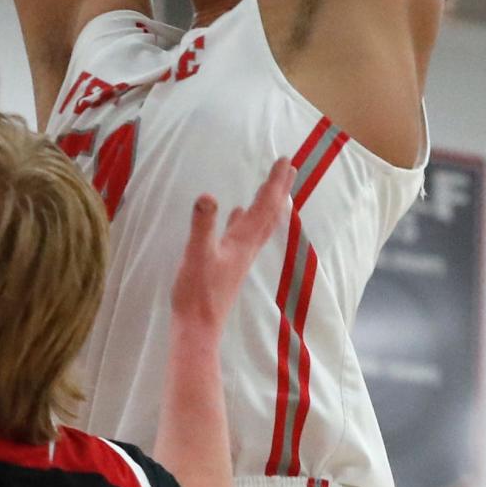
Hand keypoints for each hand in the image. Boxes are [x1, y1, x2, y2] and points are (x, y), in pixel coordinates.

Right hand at [171, 157, 293, 332]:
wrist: (199, 326)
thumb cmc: (197, 292)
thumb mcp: (196, 254)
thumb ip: (202, 225)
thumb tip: (208, 196)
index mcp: (243, 241)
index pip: (265, 205)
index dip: (275, 182)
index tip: (286, 160)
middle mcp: (248, 246)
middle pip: (271, 212)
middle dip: (280, 189)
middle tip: (290, 167)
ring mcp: (240, 256)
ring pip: (261, 223)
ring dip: (269, 202)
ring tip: (273, 187)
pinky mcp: (230, 263)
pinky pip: (245, 233)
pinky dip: (247, 219)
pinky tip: (238, 214)